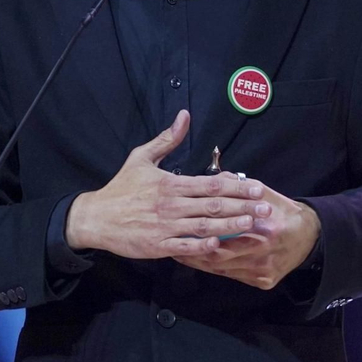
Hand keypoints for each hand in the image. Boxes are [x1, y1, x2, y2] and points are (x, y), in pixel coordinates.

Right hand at [65, 110, 274, 259]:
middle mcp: (171, 205)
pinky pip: (184, 246)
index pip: (211, 185)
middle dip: (243, 206)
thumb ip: (166, 139)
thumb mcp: (141, 158)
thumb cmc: (121, 188)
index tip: (258, 188)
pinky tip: (218, 243)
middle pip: (214, 205)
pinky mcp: (158, 245)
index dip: (237, 186)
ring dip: (230, 225)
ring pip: (204, 226)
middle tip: (266, 209)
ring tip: (252, 225)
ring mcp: (165, 226)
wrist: (95, 217)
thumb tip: (184, 116)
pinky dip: (202, 246)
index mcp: (171, 184)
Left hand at [174, 181, 320, 289]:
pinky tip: (200, 262)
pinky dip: (213, 269)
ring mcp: (263, 270)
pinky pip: (231, 277)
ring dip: (199, 261)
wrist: (310, 237)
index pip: (225, 230)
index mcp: (265, 227)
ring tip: (179, 253)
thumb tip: (212, 179)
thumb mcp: (266, 193)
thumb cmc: (284, 213)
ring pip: (222, 269)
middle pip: (219, 254)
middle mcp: (264, 251)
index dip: (200, 229)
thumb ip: (239, 187)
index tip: (181, 225)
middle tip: (172, 243)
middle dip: (193, 250)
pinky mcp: (263, 281)